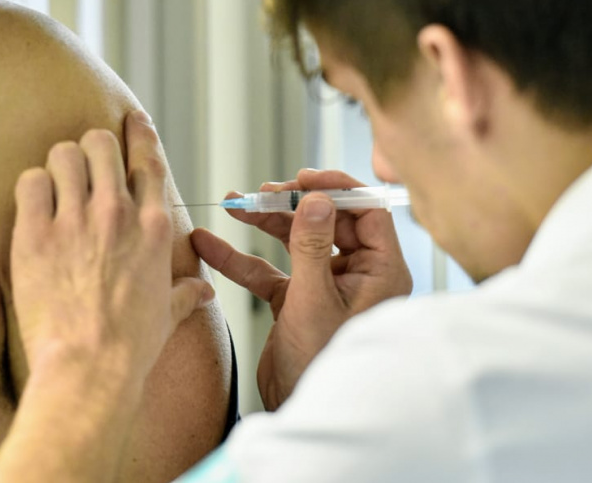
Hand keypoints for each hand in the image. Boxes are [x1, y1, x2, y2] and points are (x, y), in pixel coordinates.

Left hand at [10, 112, 213, 399]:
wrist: (90, 367)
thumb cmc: (131, 345)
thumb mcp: (168, 315)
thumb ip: (186, 294)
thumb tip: (204, 292)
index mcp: (154, 229)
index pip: (148, 160)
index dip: (139, 132)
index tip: (132, 119)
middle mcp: (118, 214)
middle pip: (102, 143)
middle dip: (91, 147)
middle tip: (82, 164)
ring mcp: (76, 220)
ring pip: (64, 154)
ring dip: (59, 164)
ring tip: (55, 183)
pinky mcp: (35, 234)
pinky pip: (30, 181)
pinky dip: (31, 186)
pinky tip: (33, 204)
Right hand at [191, 169, 411, 410]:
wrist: (298, 413)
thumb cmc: (320, 366)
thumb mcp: (313, 300)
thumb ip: (312, 246)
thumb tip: (316, 197)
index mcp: (380, 271)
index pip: (366, 211)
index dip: (335, 189)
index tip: (301, 178)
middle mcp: (358, 275)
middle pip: (327, 221)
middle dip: (291, 203)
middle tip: (260, 192)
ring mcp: (326, 287)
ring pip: (297, 240)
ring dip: (265, 223)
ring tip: (233, 204)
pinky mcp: (298, 301)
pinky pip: (272, 270)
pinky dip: (243, 258)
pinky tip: (211, 245)